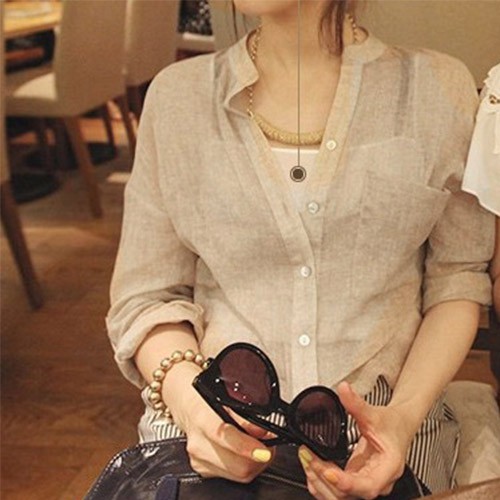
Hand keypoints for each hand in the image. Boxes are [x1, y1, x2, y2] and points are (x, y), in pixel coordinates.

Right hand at [177, 385, 275, 482]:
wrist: (186, 405)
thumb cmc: (205, 397)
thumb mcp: (226, 396)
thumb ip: (245, 415)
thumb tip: (263, 433)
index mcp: (202, 418)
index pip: (224, 437)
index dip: (247, 447)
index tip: (263, 450)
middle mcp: (198, 442)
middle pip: (237, 465)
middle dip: (260, 458)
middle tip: (269, 444)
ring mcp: (198, 459)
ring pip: (237, 474)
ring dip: (254, 463)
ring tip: (258, 446)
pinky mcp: (201, 468)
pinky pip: (231, 475)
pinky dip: (242, 465)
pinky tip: (243, 451)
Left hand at [298, 382, 413, 498]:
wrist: (398, 427)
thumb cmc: (392, 425)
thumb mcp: (374, 413)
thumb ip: (356, 403)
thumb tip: (343, 389)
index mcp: (387, 468)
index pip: (367, 486)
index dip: (346, 483)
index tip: (327, 471)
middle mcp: (377, 482)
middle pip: (348, 495)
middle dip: (323, 479)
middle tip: (308, 457)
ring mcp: (365, 483)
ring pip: (339, 496)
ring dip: (319, 481)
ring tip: (307, 460)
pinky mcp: (355, 480)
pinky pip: (336, 490)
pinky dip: (321, 482)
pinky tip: (312, 468)